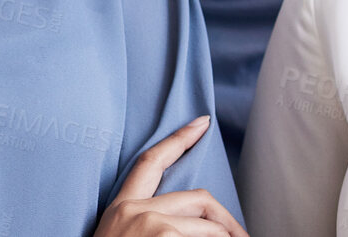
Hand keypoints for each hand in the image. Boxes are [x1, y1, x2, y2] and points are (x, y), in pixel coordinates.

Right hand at [94, 115, 246, 235]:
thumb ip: (153, 219)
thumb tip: (199, 220)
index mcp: (119, 208)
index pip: (150, 161)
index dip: (178, 138)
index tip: (202, 122)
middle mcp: (134, 211)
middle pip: (200, 197)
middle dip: (227, 219)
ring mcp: (151, 225)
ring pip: (211, 228)